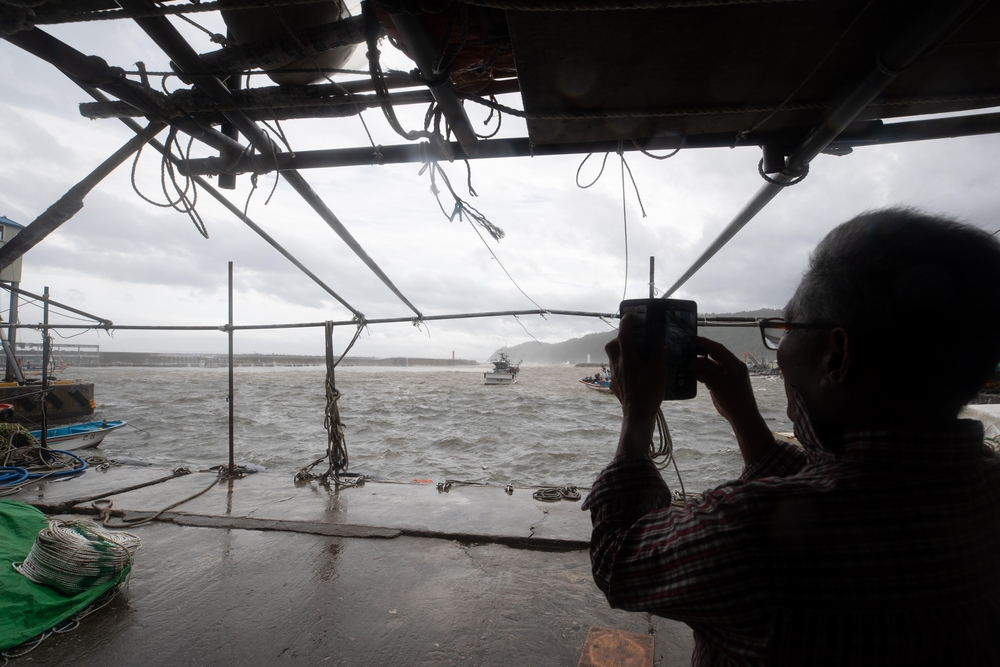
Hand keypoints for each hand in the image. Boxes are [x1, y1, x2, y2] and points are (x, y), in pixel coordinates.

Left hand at [606, 314, 666, 456]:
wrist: (638, 414)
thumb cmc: (650, 390)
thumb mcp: (659, 369)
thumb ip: (658, 351)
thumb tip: (658, 338)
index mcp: (627, 357)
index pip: (624, 334)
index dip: (627, 322)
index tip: (631, 316)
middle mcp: (617, 364)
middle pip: (612, 345)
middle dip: (619, 338)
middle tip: (632, 339)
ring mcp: (613, 376)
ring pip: (612, 358)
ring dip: (620, 352)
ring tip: (634, 355)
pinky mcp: (614, 386)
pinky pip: (615, 371)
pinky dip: (623, 367)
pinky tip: (633, 373)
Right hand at [691, 336, 772, 465]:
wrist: (742, 417)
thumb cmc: (734, 400)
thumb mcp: (718, 385)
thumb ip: (704, 372)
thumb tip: (691, 361)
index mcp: (734, 364)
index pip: (718, 349)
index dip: (705, 343)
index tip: (691, 338)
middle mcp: (731, 367)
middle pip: (714, 355)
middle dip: (701, 351)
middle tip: (686, 347)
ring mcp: (726, 375)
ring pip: (711, 365)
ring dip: (700, 363)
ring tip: (686, 360)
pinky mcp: (722, 383)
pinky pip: (710, 374)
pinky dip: (701, 373)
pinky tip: (692, 373)